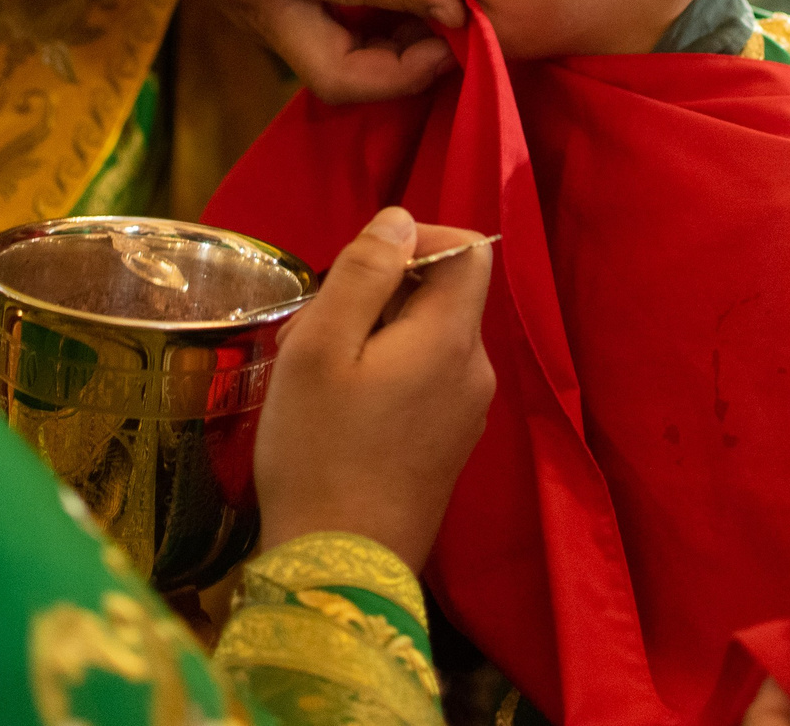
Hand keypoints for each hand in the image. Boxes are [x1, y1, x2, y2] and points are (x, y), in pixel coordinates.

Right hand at [150, 0, 462, 102]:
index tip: (458, 2)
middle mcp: (268, 9)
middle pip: (338, 76)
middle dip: (402, 74)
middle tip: (454, 39)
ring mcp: (273, 27)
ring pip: (340, 77)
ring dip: (397, 67)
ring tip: (445, 28)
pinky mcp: (283, 30)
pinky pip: (337, 58)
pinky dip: (381, 51)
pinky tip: (415, 20)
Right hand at [254, 207, 496, 570]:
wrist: (337, 569)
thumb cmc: (318, 452)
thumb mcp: (321, 347)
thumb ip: (363, 272)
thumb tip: (400, 219)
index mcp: (451, 339)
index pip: (470, 247)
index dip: (416, 237)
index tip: (356, 266)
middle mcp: (474, 371)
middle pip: (441, 293)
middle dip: (377, 293)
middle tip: (315, 330)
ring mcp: (466, 414)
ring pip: (425, 338)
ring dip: (372, 336)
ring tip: (315, 375)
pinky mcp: (448, 447)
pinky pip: (423, 381)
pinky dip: (383, 375)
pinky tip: (335, 411)